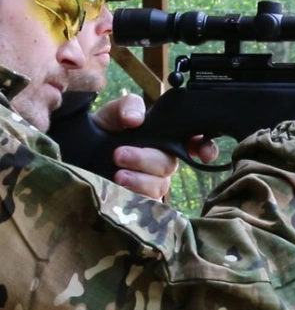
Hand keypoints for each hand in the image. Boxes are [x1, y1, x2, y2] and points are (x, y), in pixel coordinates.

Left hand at [92, 94, 218, 198]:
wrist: (75, 152)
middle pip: (169, 164)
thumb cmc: (100, 131)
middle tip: (119, 154)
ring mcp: (152, 182)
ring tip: (117, 174)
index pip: (195, 143)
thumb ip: (128, 105)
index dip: (205, 147)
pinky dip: (135, 196)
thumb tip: (136, 119)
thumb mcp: (114, 111)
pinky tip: (119, 188)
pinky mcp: (139, 201)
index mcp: (164, 138)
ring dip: (139, 179)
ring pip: (160, 185)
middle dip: (146, 160)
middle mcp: (162, 161)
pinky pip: (147, 203)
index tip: (201, 151)